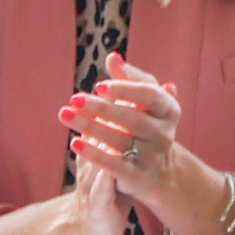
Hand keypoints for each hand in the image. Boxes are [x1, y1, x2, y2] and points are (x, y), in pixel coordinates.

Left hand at [62, 53, 231, 234]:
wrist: (157, 170)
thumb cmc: (145, 125)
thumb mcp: (142, 101)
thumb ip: (127, 79)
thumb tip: (113, 57)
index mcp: (168, 110)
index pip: (149, 96)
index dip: (125, 89)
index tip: (98, 85)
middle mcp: (164, 135)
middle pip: (132, 119)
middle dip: (102, 108)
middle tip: (74, 98)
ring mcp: (152, 157)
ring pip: (120, 141)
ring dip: (91, 127)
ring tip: (65, 115)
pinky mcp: (138, 177)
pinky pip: (116, 166)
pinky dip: (95, 155)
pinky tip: (74, 144)